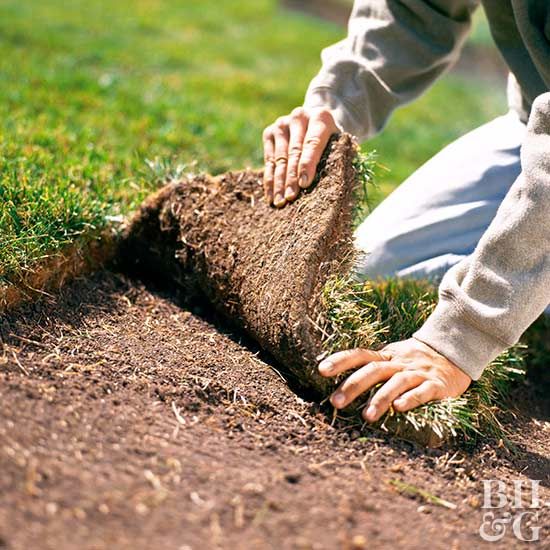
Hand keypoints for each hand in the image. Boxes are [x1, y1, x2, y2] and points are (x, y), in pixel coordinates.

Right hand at [262, 107, 337, 207]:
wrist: (316, 122)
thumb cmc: (332, 141)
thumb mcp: (339, 145)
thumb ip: (337, 159)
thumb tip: (334, 191)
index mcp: (320, 117)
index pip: (312, 143)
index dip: (307, 164)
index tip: (304, 184)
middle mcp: (299, 116)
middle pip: (294, 152)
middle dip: (291, 177)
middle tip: (290, 198)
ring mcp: (282, 123)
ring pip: (279, 158)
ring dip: (278, 182)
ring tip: (280, 201)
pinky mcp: (270, 132)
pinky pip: (269, 160)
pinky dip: (269, 180)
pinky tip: (271, 196)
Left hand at [318, 338, 470, 421]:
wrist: (455, 352)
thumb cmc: (415, 361)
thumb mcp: (393, 357)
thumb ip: (371, 367)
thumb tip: (339, 381)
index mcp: (386, 356)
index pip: (359, 355)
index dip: (340, 361)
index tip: (321, 370)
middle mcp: (400, 362)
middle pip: (374, 370)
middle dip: (353, 385)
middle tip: (336, 403)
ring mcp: (418, 373)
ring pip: (396, 383)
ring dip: (380, 398)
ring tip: (366, 416)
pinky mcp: (437, 385)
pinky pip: (423, 391)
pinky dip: (411, 399)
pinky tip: (399, 408)